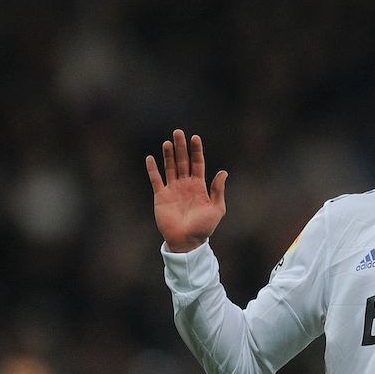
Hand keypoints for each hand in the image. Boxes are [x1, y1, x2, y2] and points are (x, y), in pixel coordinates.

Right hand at [147, 129, 227, 252]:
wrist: (187, 241)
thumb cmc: (204, 228)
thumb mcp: (216, 209)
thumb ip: (217, 191)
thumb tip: (223, 172)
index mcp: (199, 187)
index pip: (197, 164)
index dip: (196, 151)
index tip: (195, 138)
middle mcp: (185, 185)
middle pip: (183, 162)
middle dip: (181, 147)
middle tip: (178, 132)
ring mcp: (173, 189)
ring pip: (170, 167)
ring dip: (168, 155)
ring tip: (168, 142)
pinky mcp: (160, 196)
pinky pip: (156, 180)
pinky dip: (153, 169)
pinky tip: (151, 158)